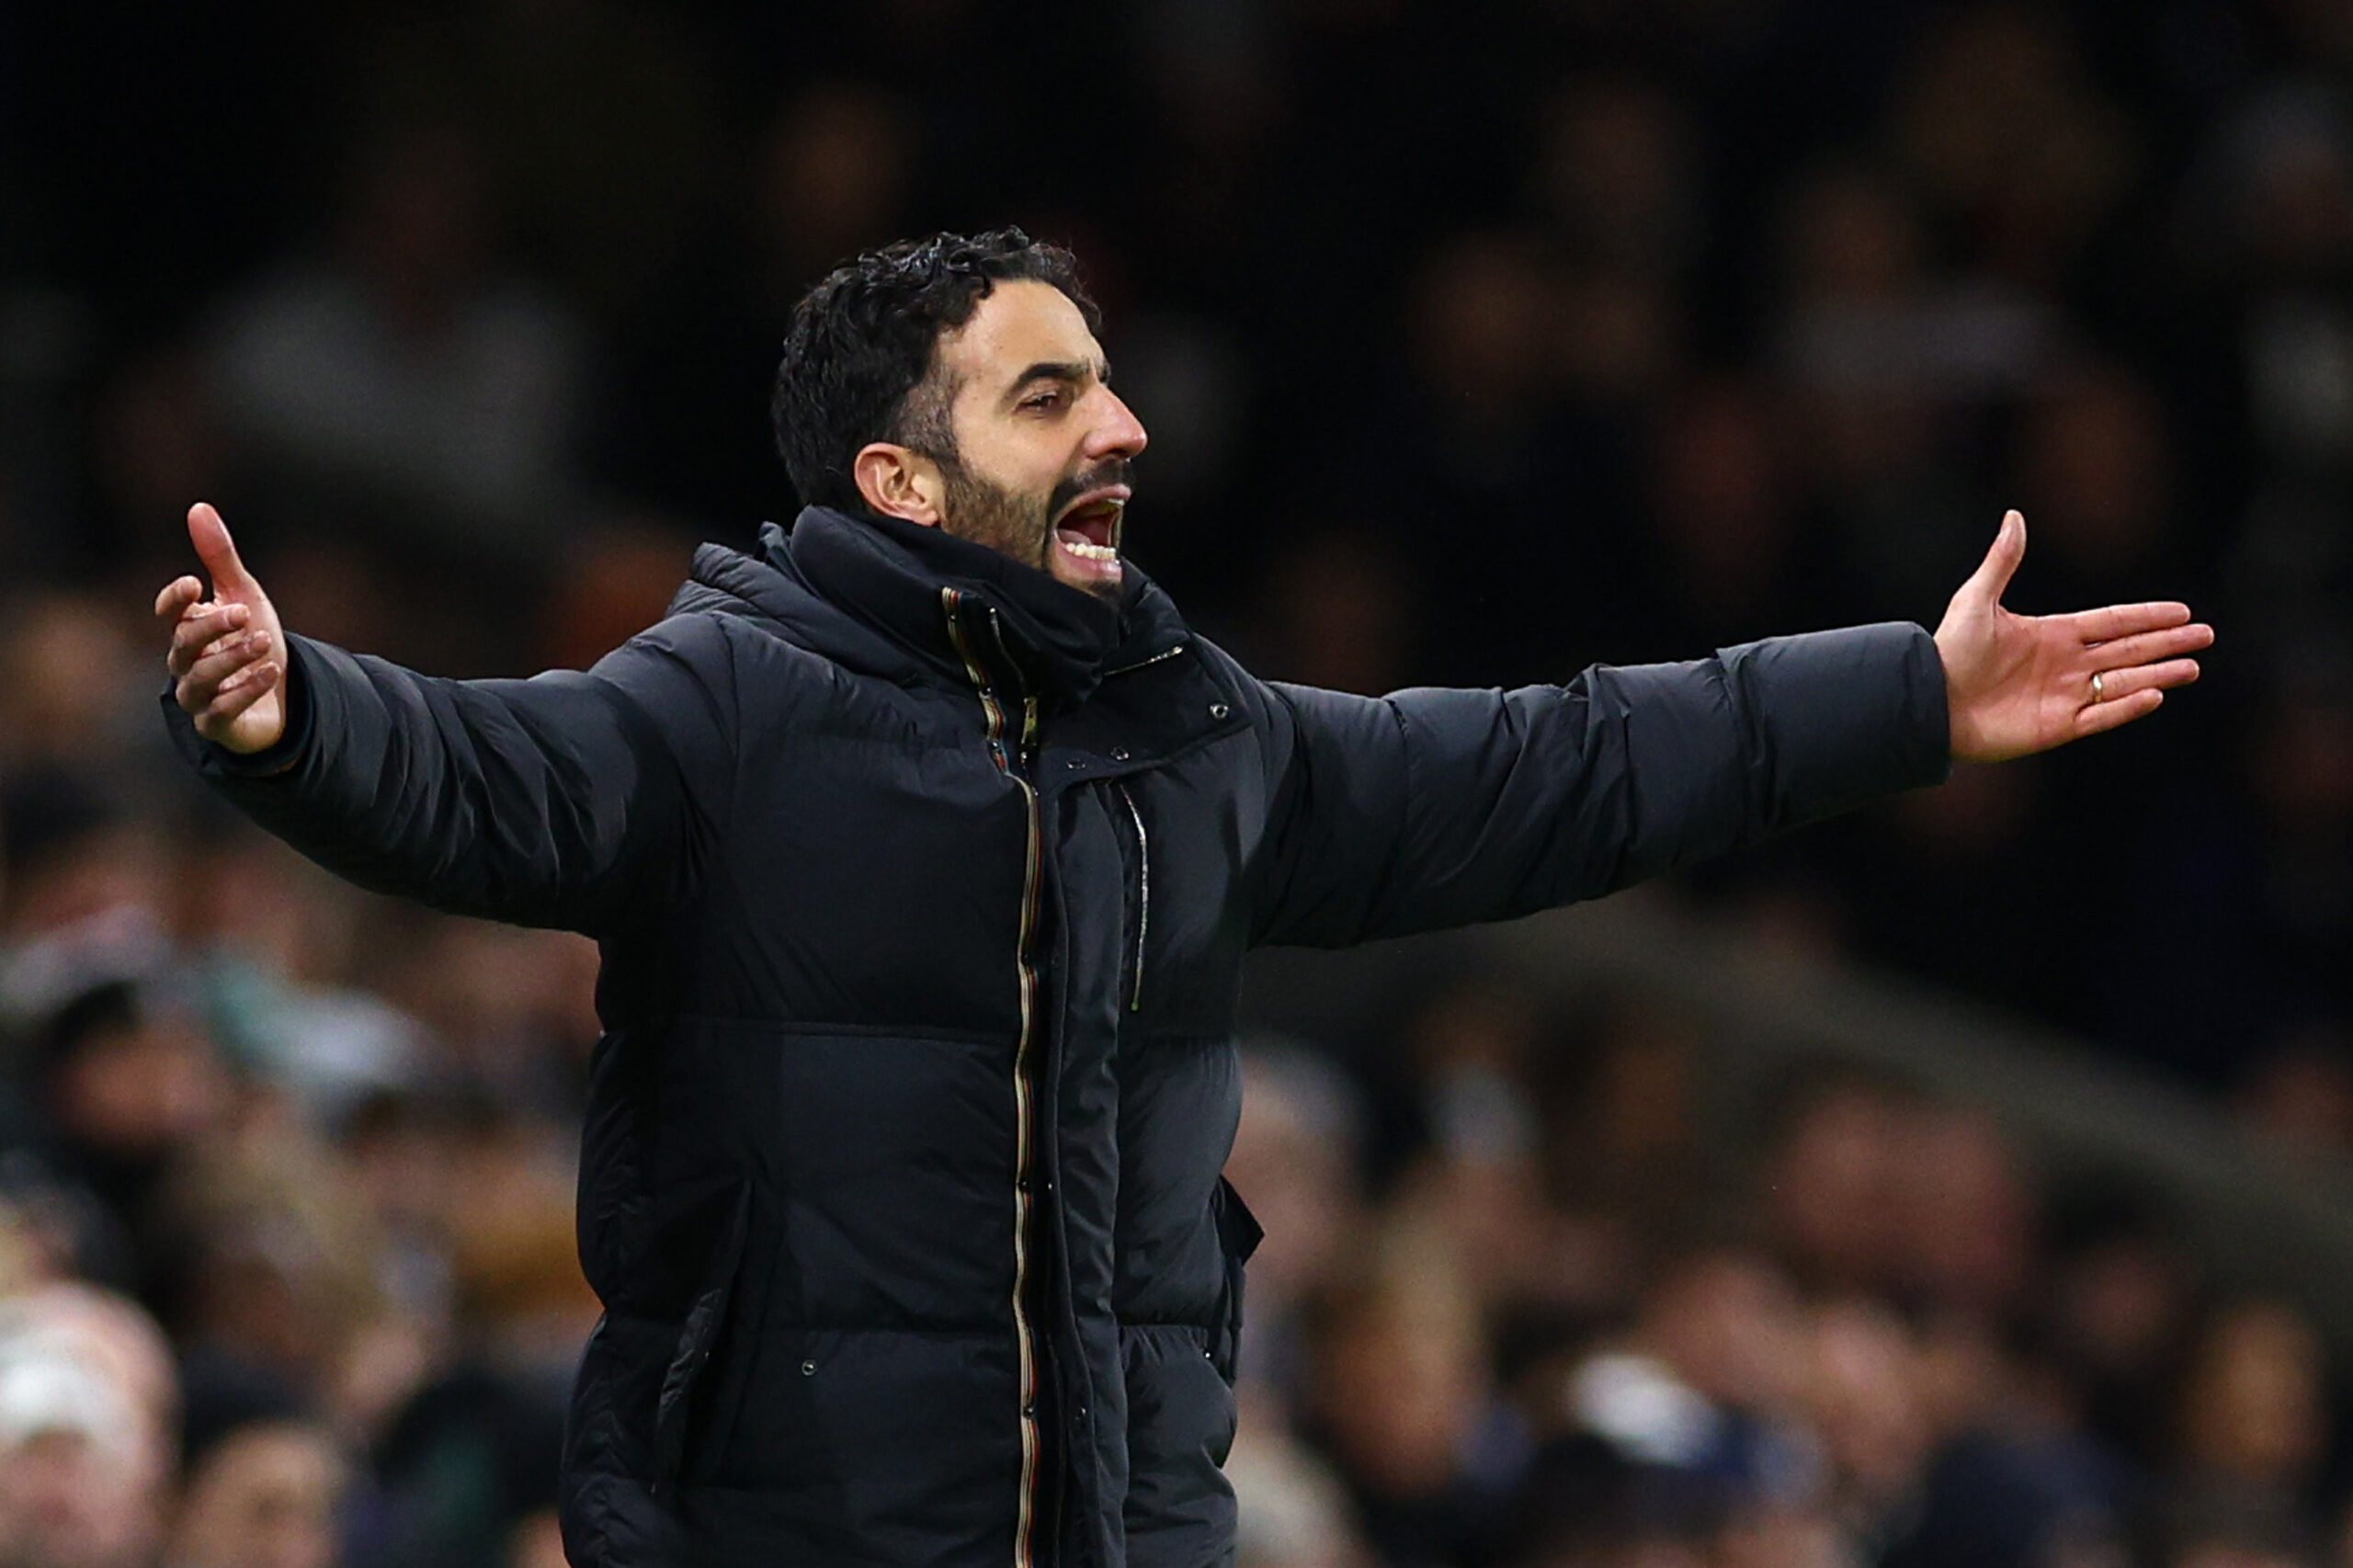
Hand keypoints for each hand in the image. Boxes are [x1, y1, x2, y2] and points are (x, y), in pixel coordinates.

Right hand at [155, 502, 288, 753]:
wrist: (280, 695)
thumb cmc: (250, 640)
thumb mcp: (242, 594)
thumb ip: (219, 557)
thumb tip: (199, 507)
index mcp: (187, 628)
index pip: (168, 612)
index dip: (174, 599)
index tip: (193, 583)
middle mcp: (185, 662)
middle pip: (185, 644)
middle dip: (212, 627)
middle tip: (244, 614)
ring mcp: (199, 696)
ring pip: (202, 678)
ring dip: (232, 658)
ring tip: (265, 641)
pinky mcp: (217, 724)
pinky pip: (223, 711)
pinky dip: (245, 691)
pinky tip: (270, 673)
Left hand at [1934, 510, 2212, 762]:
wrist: (1930, 701)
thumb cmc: (1950, 650)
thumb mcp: (1977, 600)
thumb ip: (2002, 561)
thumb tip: (2014, 516)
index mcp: (2053, 633)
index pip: (2112, 622)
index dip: (2147, 617)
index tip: (2182, 612)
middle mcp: (2065, 664)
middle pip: (2128, 651)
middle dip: (2167, 643)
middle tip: (2206, 637)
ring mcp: (2064, 695)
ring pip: (2123, 682)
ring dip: (2158, 674)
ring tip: (2193, 667)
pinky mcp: (2057, 725)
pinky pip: (2101, 714)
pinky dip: (2127, 705)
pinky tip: (2156, 694)